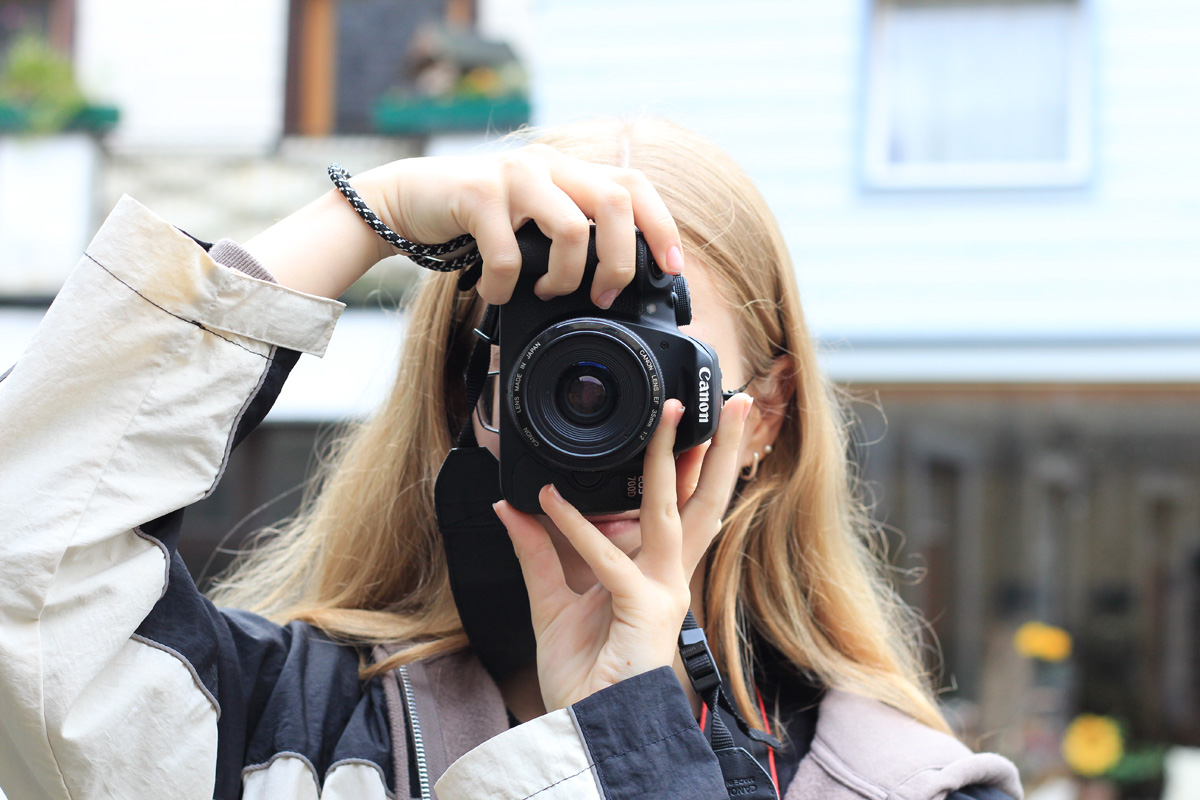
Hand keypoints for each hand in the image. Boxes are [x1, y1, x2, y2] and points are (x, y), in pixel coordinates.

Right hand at [353, 144, 685, 305]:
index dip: (661, 226)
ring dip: (566, 278)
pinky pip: (509, 254)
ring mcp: (514, 175)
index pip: (634, 184)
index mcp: (569, 170)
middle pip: (615, 202)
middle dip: (620, 261)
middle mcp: (548, 163)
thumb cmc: (477, 221)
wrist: (409, 202)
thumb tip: (616, 286)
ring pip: (570, 230)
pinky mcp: (478, 194)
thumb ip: (571, 235)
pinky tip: (498, 294)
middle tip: (604, 295)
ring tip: (547, 294)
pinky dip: (508, 288)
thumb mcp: (532, 222)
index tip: (672, 269)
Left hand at [493, 394, 753, 711]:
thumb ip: (537, 551)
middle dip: (722, 451)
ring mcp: (663, 593)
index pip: (685, 509)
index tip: (699, 424)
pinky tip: (551, 501)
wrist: (589, 731)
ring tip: (668, 416)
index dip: (695, 467)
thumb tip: (515, 507)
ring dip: (669, 461)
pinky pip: (609, 558)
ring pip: (674, 514)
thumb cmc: (584, 677)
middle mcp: (669, 578)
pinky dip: (576, 528)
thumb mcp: (551, 601)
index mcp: (656, 573)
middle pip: (706, 502)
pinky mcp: (642, 611)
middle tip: (732, 403)